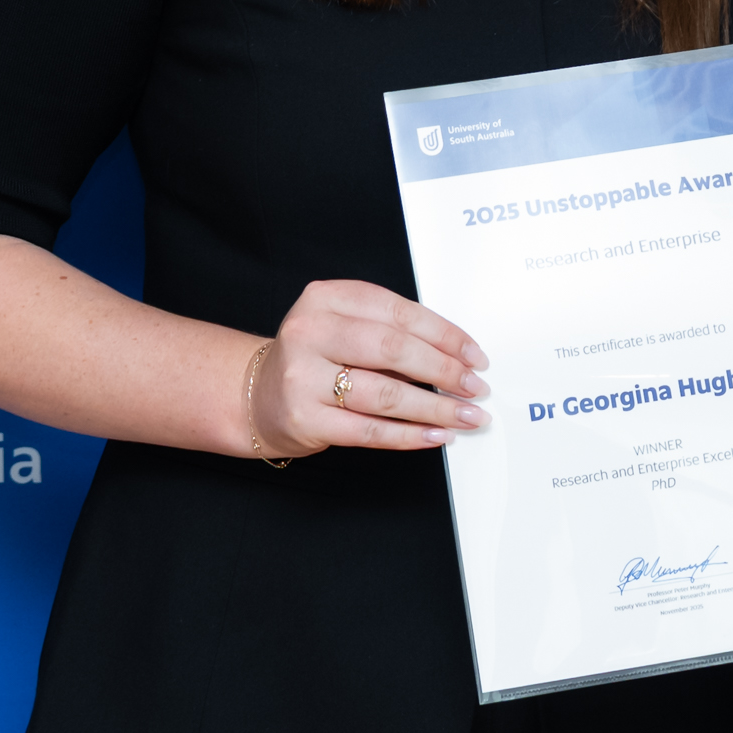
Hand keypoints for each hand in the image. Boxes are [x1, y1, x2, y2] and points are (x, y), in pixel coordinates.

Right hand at [250, 281, 487, 455]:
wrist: (257, 397)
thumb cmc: (314, 359)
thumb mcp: (343, 326)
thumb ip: (389, 332)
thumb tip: (457, 357)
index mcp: (325, 298)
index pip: (398, 312)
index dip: (444, 335)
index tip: (474, 355)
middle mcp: (309, 332)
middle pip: (393, 349)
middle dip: (444, 370)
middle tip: (475, 387)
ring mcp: (303, 377)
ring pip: (385, 394)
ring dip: (435, 407)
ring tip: (467, 415)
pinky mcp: (305, 419)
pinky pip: (369, 431)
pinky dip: (409, 435)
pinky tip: (436, 434)